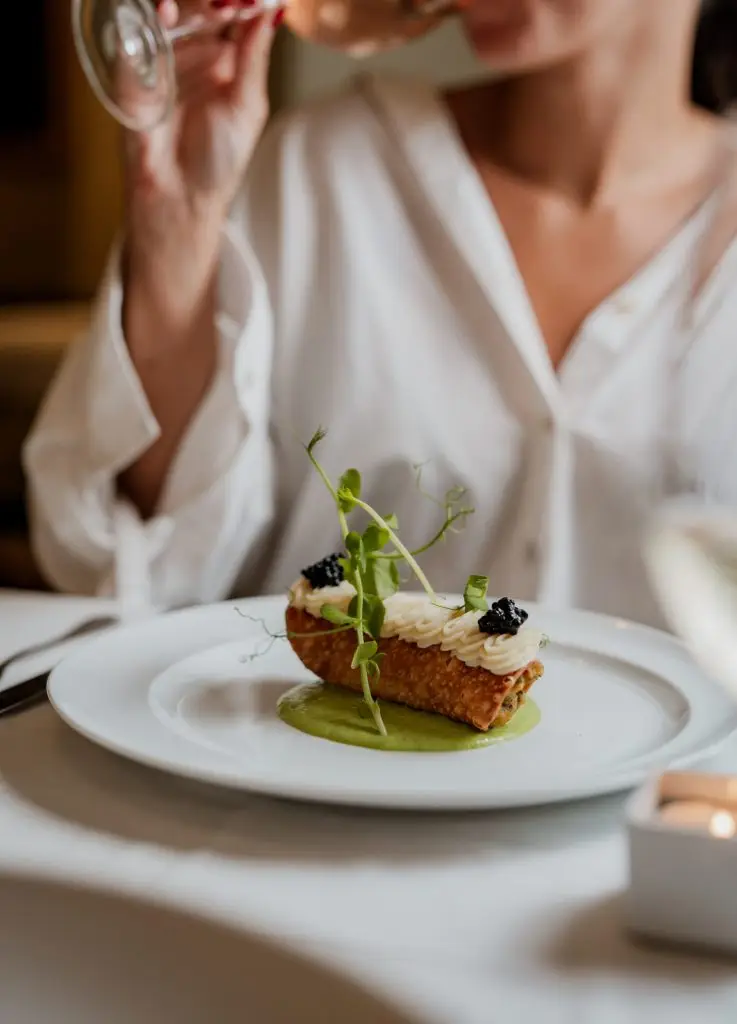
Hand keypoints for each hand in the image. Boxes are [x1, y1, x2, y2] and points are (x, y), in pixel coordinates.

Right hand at [123, 0, 278, 322]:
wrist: (181, 195)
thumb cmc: (219, 159)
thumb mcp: (248, 106)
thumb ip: (254, 57)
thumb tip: (272, 12)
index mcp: (228, 62)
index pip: (238, 17)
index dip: (246, 4)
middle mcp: (196, 55)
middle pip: (205, 9)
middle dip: (221, 2)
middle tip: (233, 1)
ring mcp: (165, 60)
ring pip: (174, 16)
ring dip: (191, 7)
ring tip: (214, 8)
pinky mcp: (135, 70)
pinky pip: (139, 35)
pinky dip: (152, 21)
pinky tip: (166, 13)